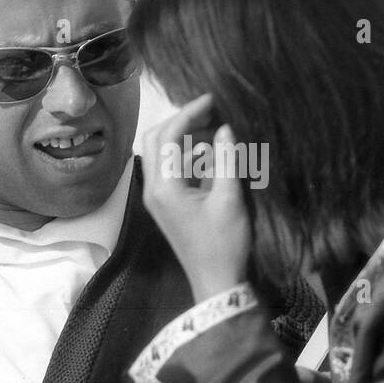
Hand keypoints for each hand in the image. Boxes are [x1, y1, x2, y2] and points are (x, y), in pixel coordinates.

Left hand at [141, 93, 251, 301]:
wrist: (218, 282)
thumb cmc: (225, 244)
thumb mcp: (230, 200)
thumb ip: (227, 159)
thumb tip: (226, 127)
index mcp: (164, 187)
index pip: (167, 135)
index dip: (189, 112)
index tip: (213, 99)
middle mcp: (153, 189)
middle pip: (155, 139)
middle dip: (181, 120)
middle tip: (211, 110)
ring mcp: (158, 197)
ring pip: (161, 153)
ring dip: (184, 136)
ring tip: (215, 126)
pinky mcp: (167, 204)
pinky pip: (171, 168)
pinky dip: (187, 154)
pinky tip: (211, 150)